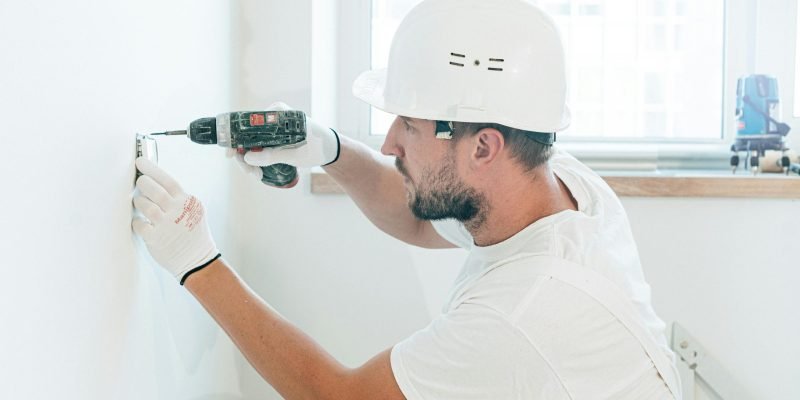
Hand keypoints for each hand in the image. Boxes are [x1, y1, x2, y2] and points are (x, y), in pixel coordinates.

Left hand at [132, 157, 219, 283]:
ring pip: (145, 205)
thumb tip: (155, 183)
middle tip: (139, 183)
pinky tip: (141, 222)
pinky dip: (137, 221)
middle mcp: (178, 211)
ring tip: (140, 204)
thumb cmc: (193, 234)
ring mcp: (166, 225)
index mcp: (188, 202)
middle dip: (143, 184)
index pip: (168, 181)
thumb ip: (178, 198)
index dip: (152, 169)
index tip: (140, 161)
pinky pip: (139, 224)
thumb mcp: (194, 211)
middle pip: (154, 190)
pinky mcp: (156, 239)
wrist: (198, 259)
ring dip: (139, 202)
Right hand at [243, 102, 339, 167]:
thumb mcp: (295, 155)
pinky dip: (256, 157)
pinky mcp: (273, 134)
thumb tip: (246, 157)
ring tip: (257, 175)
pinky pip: (257, 144)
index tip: (230, 155)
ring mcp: (272, 125)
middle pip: (246, 134)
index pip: (247, 123)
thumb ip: (272, 155)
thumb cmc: (317, 147)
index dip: (235, 139)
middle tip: (251, 174)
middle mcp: (272, 115)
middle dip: (244, 156)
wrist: (330, 148)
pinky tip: (259, 170)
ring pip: (250, 142)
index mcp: (278, 113)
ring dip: (250, 159)